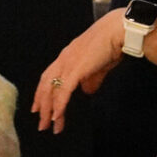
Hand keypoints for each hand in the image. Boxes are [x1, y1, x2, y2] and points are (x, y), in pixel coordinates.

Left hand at [32, 9, 124, 132]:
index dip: (42, 92)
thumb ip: (91, 79)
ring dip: (49, 109)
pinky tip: (57, 116)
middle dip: (42, 105)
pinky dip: (59, 104)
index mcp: (67, 56)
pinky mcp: (75, 69)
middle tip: (41, 123)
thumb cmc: (111, 45)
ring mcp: (67, 64)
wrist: (118, 31)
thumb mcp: (99, 66)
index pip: (48, 77)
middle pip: (45, 85)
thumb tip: (87, 91)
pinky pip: (63, 90)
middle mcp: (63, 59)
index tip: (39, 107)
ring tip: (48, 125)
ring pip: (51, 90)